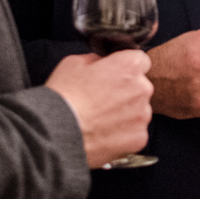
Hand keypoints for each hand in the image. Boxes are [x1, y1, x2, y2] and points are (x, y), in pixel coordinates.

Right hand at [45, 50, 153, 168]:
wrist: (57, 132)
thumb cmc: (64, 95)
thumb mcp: (74, 62)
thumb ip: (97, 60)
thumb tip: (102, 64)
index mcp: (129, 66)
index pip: (140, 60)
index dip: (126, 67)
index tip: (115, 74)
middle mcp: (142, 89)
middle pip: (140, 87)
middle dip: (126, 91)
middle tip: (103, 99)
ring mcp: (142, 115)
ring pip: (139, 111)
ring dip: (126, 113)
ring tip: (101, 120)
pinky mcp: (139, 138)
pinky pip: (135, 132)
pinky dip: (123, 134)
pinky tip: (104, 133)